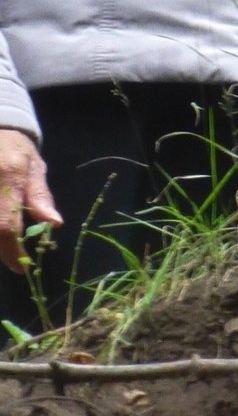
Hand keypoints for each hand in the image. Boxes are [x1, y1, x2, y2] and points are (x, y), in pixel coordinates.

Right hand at [0, 129, 61, 272]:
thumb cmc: (15, 148)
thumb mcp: (34, 167)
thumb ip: (40, 196)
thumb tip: (54, 224)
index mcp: (7, 176)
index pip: (5, 225)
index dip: (12, 251)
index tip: (21, 267)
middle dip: (1, 248)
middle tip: (14, 254)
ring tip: (7, 239)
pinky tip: (0, 226)